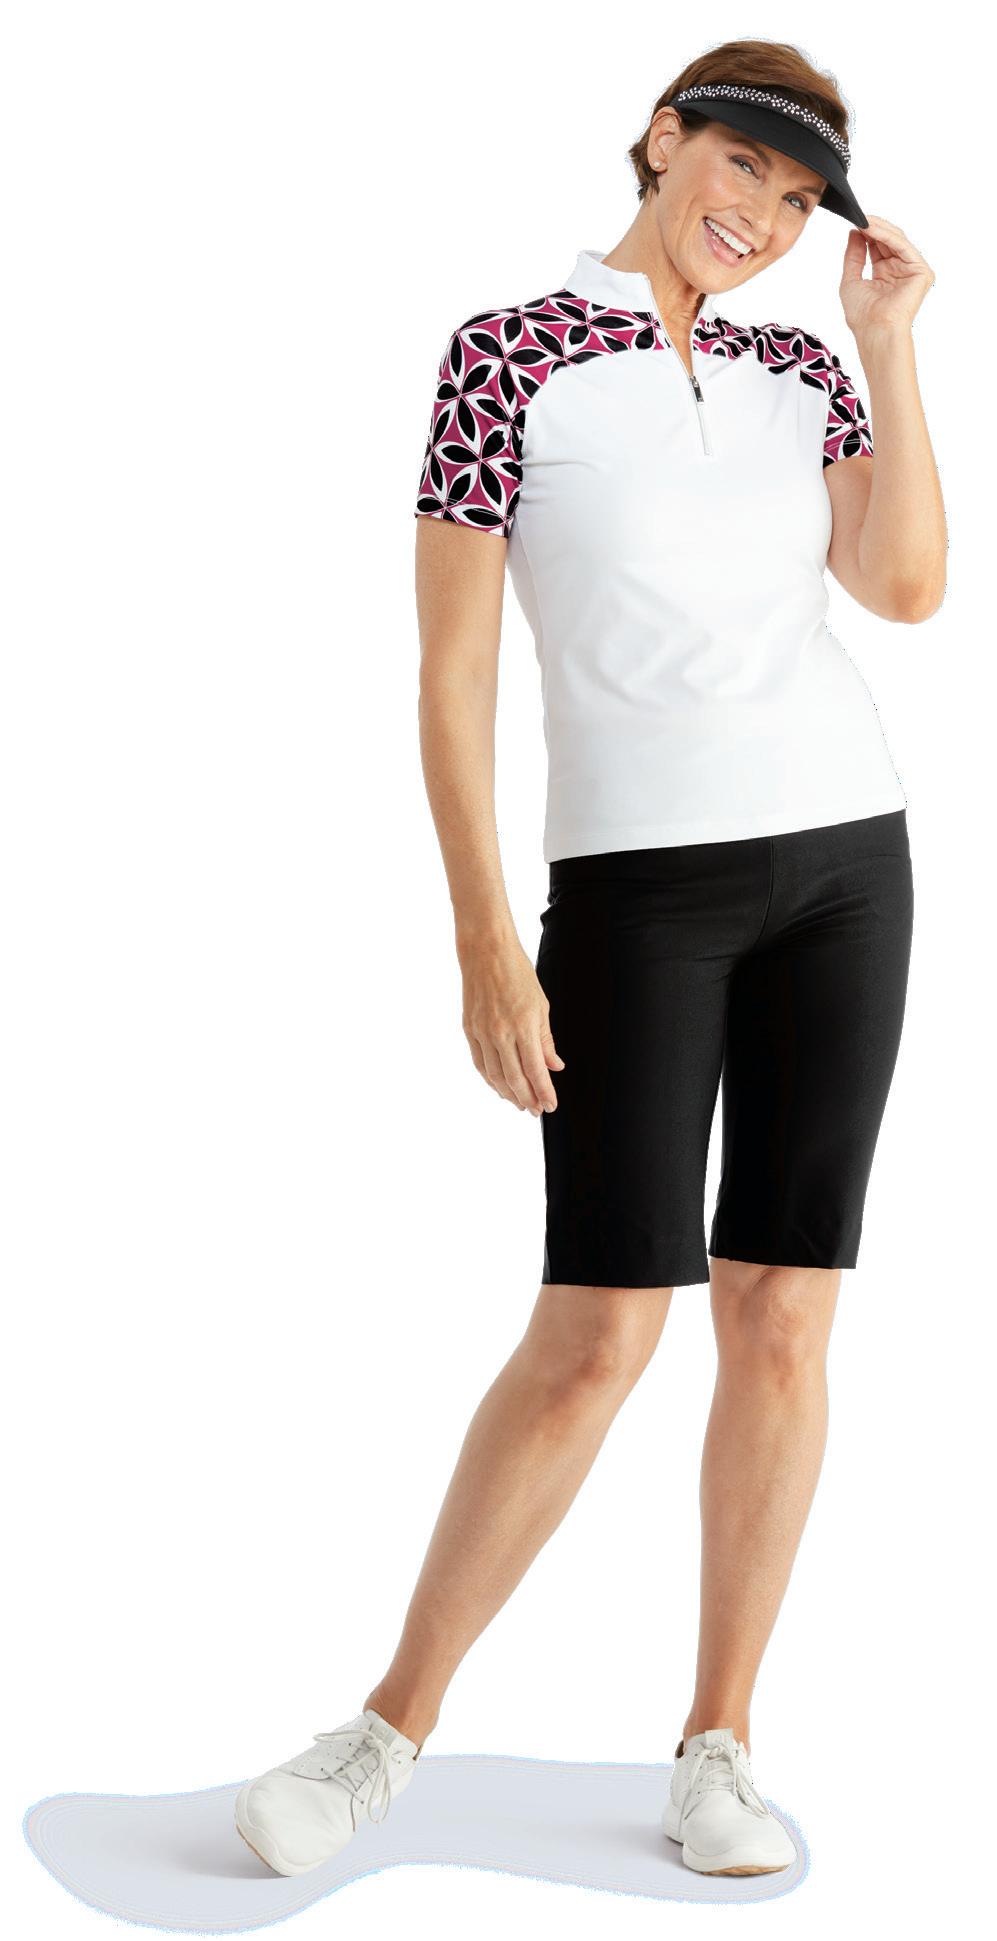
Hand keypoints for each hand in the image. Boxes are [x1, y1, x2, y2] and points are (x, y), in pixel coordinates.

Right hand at [460, 935, 564, 1114]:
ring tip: (520, 1103)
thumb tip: (554, 1066)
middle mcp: (501, 1033)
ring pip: (495, 1075)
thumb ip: (546, 1040)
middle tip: (536, 1110)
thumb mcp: (541, 1006)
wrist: (486, 952)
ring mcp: (482, 1032)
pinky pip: (480, 1063)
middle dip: (528, 1099)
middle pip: (515, 1078)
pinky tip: (500, 1087)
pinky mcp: (469, 1030)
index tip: (551, 1105)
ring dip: (509, 1094)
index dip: (544, 1092)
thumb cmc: (518, 974)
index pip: (536, 1070)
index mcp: (524, 1025)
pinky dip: (490, 1079)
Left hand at [840, 214, 934, 337]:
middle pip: (888, 241)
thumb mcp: (850, 279)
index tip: (854, 222)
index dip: (866, 234)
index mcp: (885, 274)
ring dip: (879, 228)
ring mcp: (912, 271)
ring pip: (897, 241)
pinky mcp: (921, 272)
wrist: (875, 331)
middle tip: (858, 216)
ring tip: (863, 220)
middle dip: (873, 228)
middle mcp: (900, 271)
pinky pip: (903, 246)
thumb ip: (853, 256)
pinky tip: (873, 229)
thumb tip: (854, 232)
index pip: (877, 247)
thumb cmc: (862, 316)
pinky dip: (887, 236)